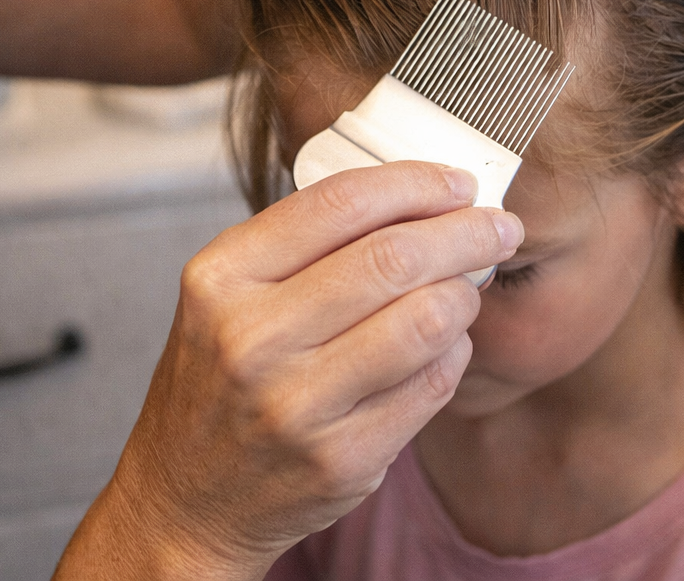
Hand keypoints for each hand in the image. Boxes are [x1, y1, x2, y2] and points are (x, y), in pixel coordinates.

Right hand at [54, 162, 522, 579]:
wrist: (184, 502)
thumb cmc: (217, 382)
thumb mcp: (225, 296)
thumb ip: (301, 246)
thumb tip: (417, 199)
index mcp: (221, 278)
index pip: (340, 202)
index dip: (415, 183)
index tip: (456, 182)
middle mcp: (253, 339)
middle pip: (394, 258)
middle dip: (465, 233)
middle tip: (498, 226)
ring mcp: (298, 406)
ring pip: (426, 321)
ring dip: (465, 294)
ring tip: (468, 287)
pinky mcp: (343, 460)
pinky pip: (432, 385)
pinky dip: (454, 353)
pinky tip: (446, 344)